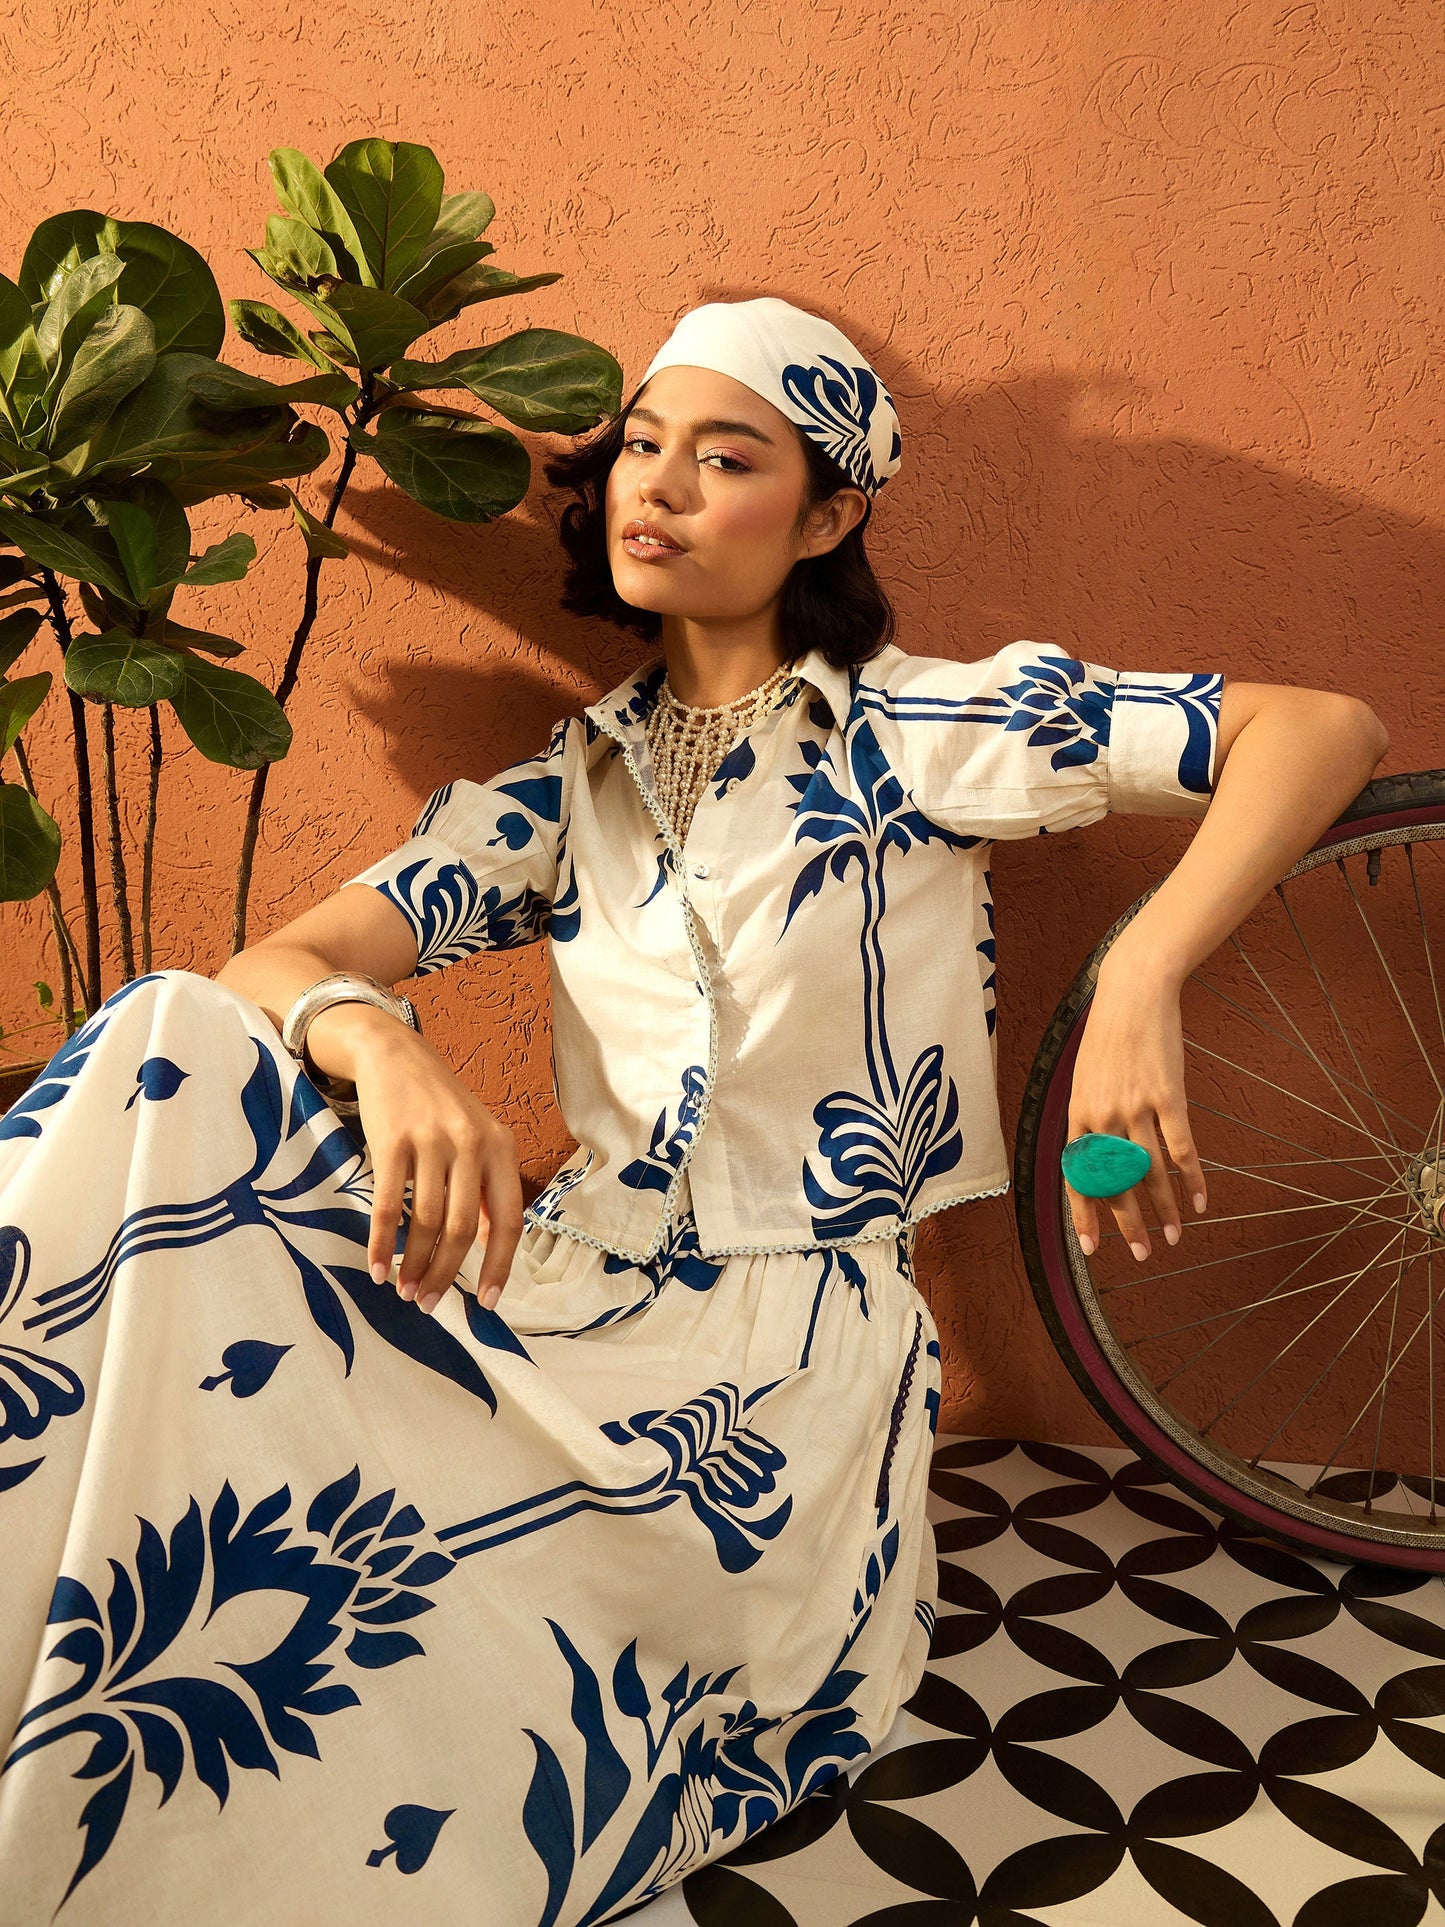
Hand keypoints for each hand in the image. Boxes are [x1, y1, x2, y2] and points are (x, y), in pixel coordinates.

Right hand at [308, 1003, 521, 1314]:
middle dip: (446, 1274)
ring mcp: (431, 1141)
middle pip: (463, 1228)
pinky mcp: (392, 1142)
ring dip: (414, 1264)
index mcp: (501, 1147)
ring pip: (427, 1222)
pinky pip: (389, 1206)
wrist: (395, 1053)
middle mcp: (472, 1144)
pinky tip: (378, 1269)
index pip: (509, 1220)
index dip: (500, 1266)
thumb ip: (486, 1187)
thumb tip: (491, 1247)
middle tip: (427, 1303)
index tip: (487, 1303)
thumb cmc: (439, 1105)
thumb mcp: (477, 1137)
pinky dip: (383, 1244)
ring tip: (404, 1290)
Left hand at [1065, 965, 1207, 1262]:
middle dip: (1130, 1225)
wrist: (1131, 993)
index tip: (1092, 1249)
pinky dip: (1193, 1178)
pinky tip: (1201, 1201)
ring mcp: (1137, 1107)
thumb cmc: (1107, 1037)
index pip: (1079, 1178)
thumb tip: (1093, 1160)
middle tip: (1143, 1254)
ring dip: (1166, 1210)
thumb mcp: (1083, 1080)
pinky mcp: (1168, 1096)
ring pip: (1151, 1173)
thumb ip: (1088, 1121)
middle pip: (1117, 1184)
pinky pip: (1182, 1149)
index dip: (1086, 1215)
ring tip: (1176, 1236)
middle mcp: (1104, 1117)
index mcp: (1078, 1115)